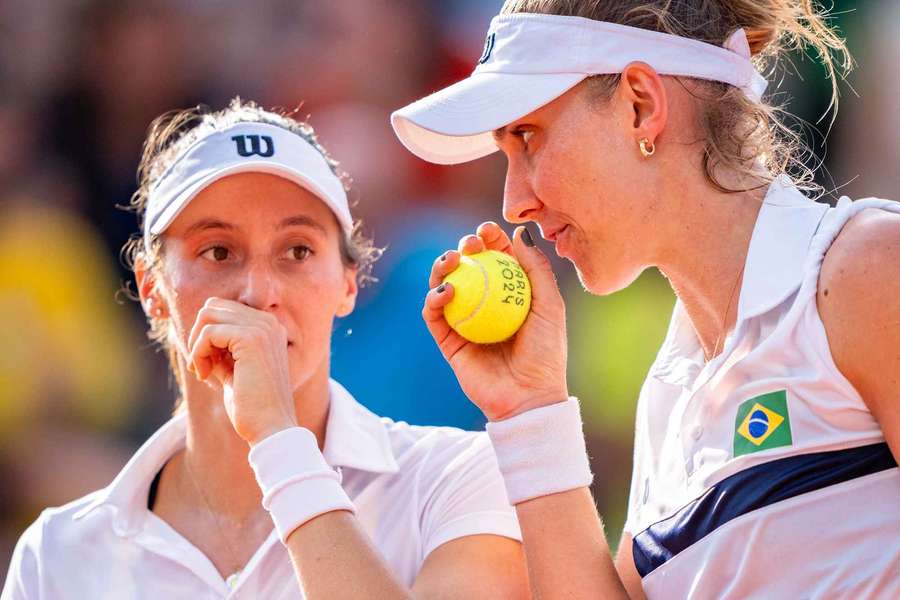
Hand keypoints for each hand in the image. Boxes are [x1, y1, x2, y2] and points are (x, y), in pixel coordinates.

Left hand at [187, 297, 297, 444]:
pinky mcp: (250, 338)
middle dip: (198, 336)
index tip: (207, 363)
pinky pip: (208, 332)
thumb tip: (197, 335)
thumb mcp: (235, 370)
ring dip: (197, 344)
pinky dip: (198, 353)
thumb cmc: (253, 406)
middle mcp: (268, 322)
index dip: (207, 335)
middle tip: (201, 366)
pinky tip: (205, 374)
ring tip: (203, 370)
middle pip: (213, 307)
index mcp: (268, 328)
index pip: (223, 310)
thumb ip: (222, 350)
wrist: (271, 427)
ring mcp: (262, 328)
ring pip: (208, 315)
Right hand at [424, 222, 568, 420]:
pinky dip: (434, 300)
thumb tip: (519, 234)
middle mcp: (485, 304)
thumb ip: (536, 269)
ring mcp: (464, 322)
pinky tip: (445, 291)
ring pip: (445, 285)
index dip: (490, 240)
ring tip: (451, 260)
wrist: (528, 396)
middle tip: (470, 243)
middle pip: (468, 267)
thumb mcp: (550, 306)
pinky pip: (434, 316)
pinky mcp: (448, 341)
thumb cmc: (546, 353)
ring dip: (442, 267)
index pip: (496, 258)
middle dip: (464, 247)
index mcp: (510, 294)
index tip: (487, 229)